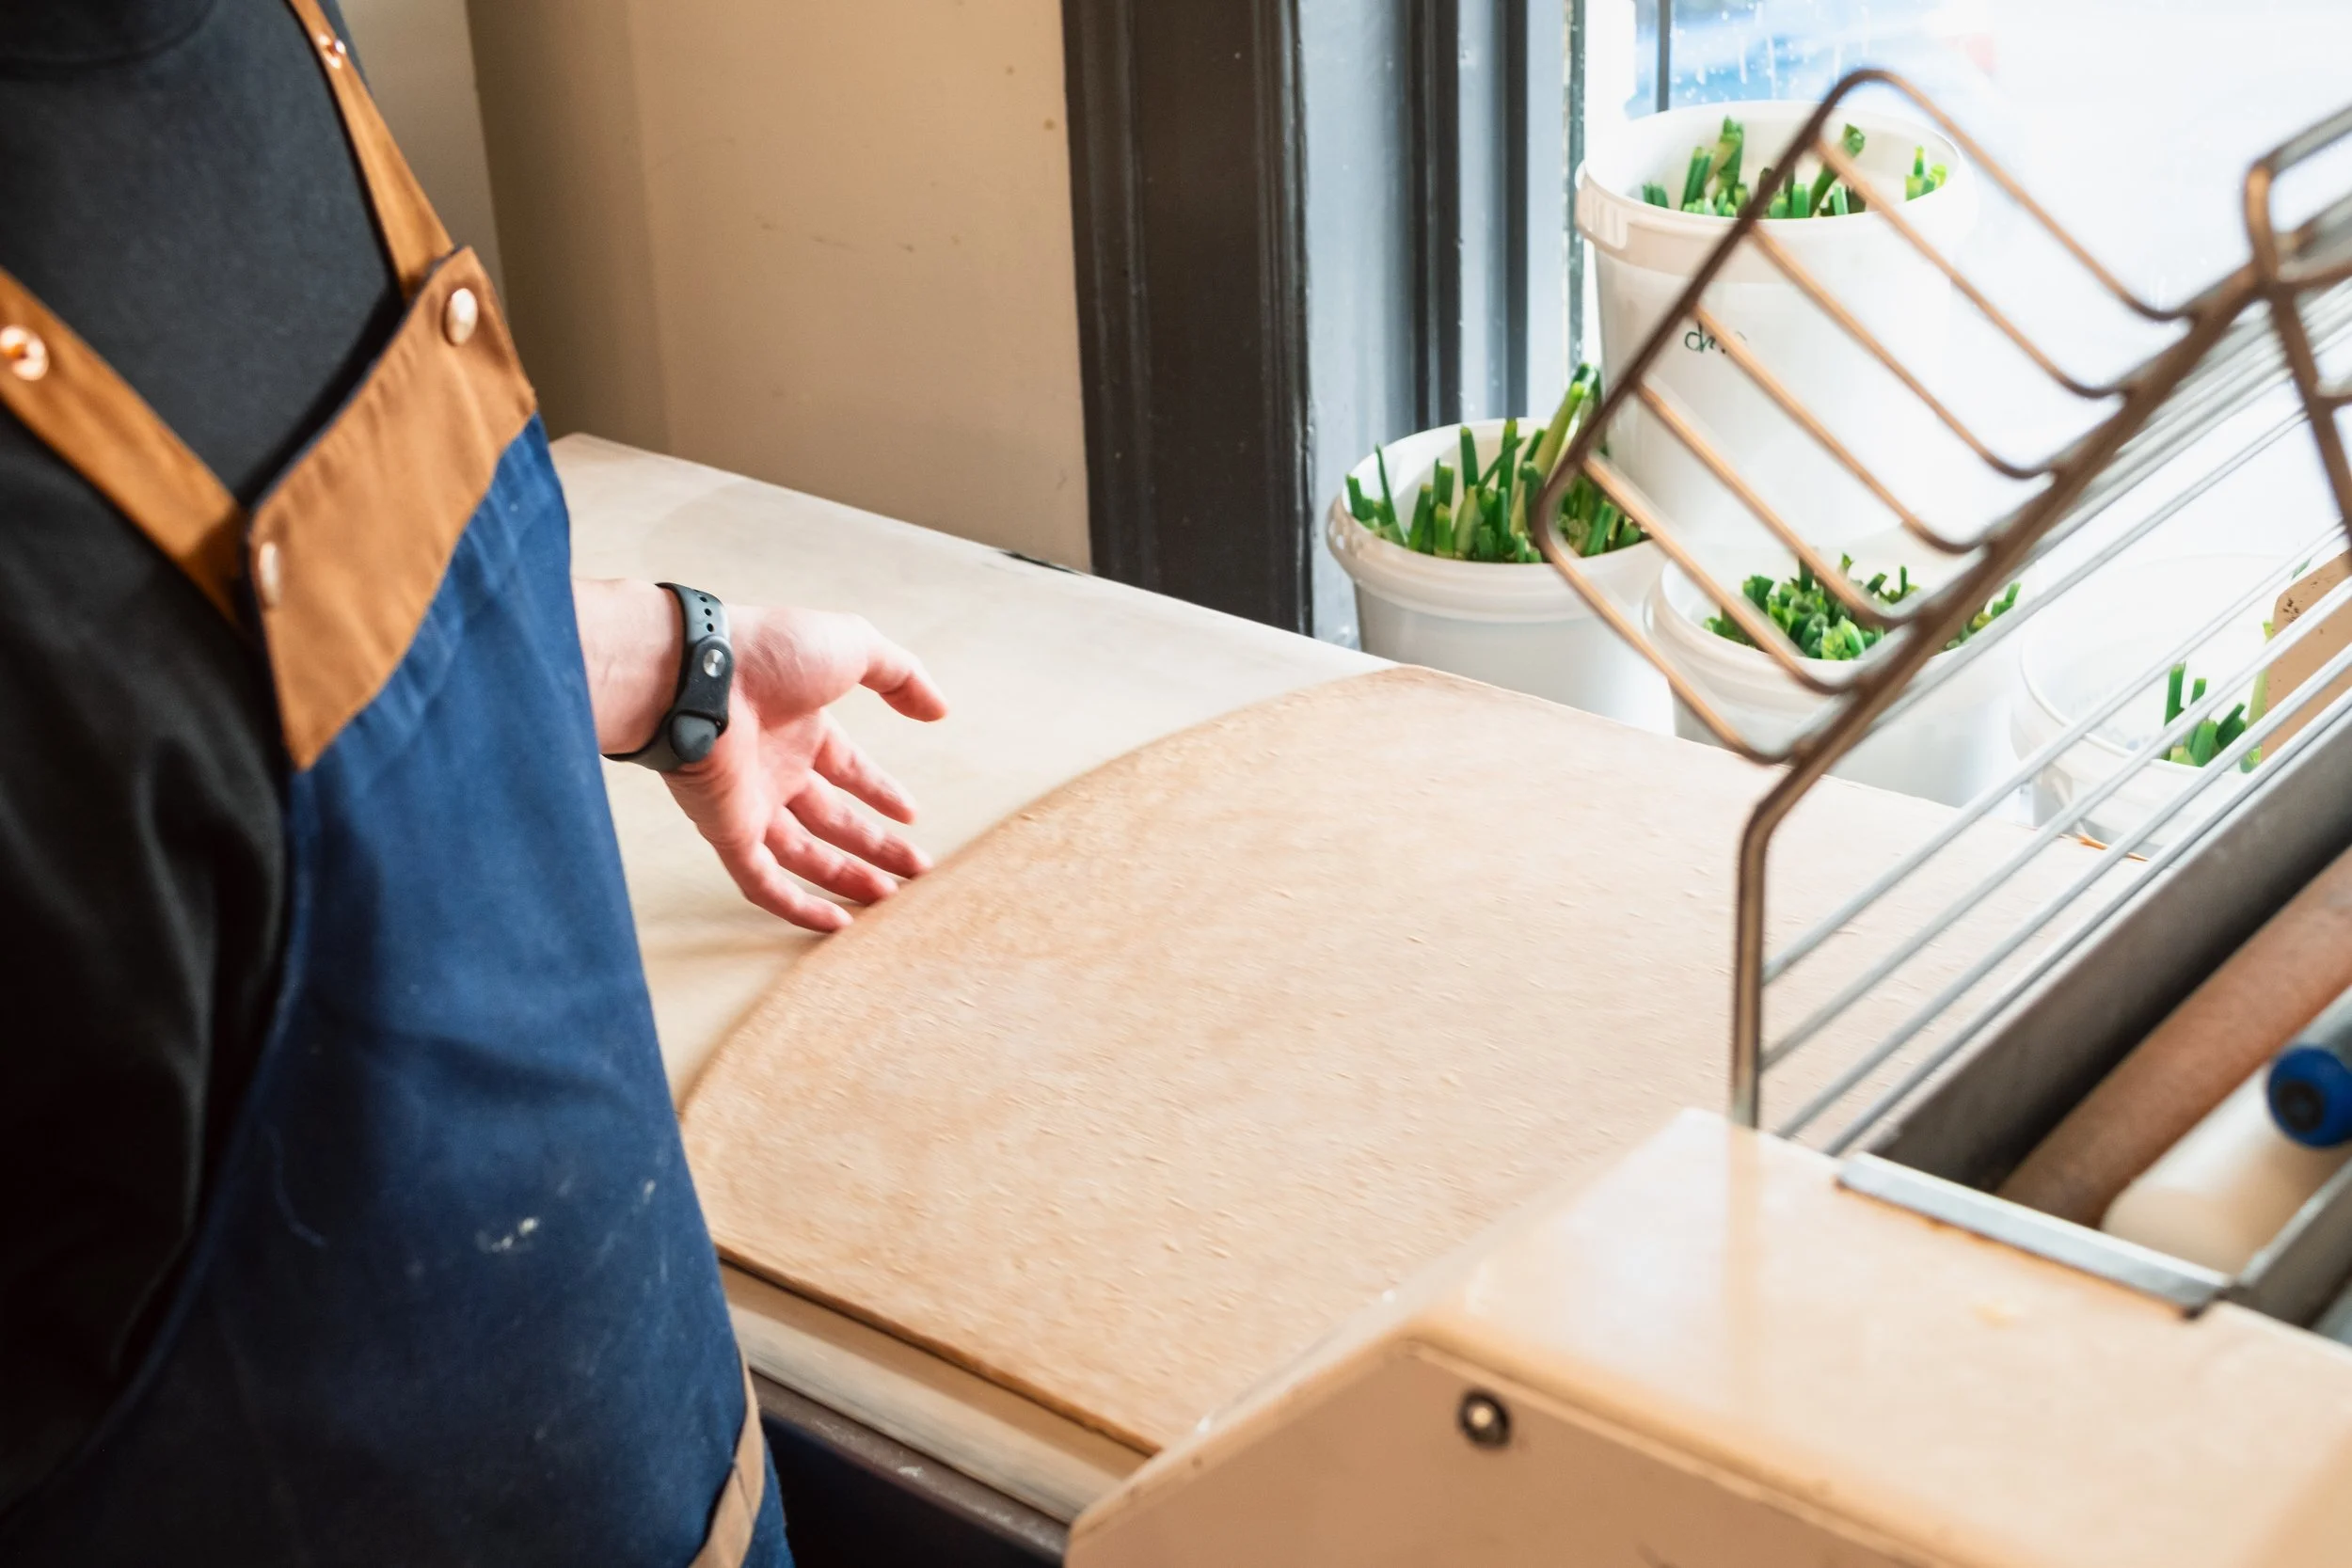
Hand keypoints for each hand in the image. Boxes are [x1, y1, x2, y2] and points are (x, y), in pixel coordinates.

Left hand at [576, 581, 947, 930]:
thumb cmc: (768, 651)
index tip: (911, 815)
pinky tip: (836, 924)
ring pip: (804, 855)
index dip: (880, 792)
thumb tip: (939, 709)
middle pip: (833, 819)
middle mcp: (776, 768)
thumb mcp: (853, 645)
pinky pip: (762, 881)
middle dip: (876, 845)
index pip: (847, 770)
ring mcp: (750, 803)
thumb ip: (901, 674)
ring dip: (847, 878)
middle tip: (915, 871)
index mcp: (802, 727)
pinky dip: (797, 906)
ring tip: (889, 898)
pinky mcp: (726, 832)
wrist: (695, 672)